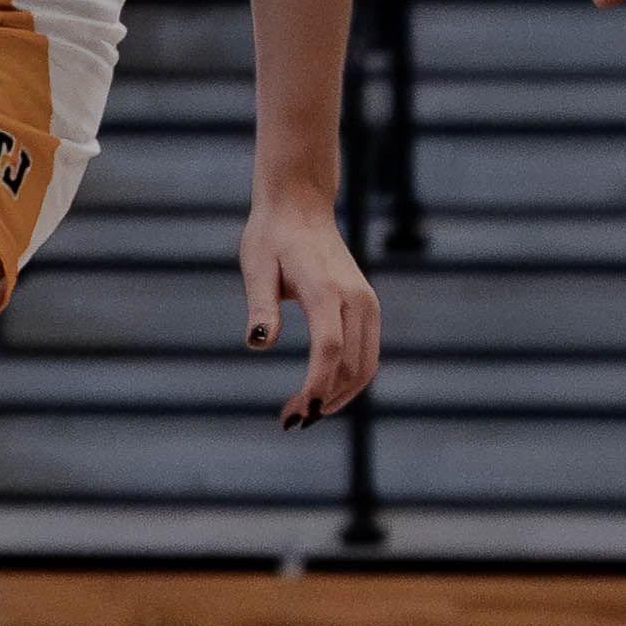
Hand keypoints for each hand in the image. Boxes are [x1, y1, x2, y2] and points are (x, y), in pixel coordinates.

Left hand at [242, 187, 380, 425]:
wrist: (301, 206)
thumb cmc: (271, 236)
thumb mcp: (256, 266)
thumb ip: (261, 306)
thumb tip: (260, 342)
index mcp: (326, 289)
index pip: (329, 350)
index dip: (316, 387)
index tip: (298, 414)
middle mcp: (356, 298)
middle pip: (351, 365)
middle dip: (324, 400)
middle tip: (291, 420)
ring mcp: (367, 303)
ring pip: (366, 365)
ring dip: (339, 396)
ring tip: (305, 412)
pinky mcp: (368, 306)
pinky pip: (367, 354)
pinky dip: (349, 379)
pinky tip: (322, 392)